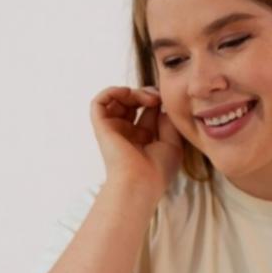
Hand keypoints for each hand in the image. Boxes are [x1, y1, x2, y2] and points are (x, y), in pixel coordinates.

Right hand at [90, 84, 182, 201]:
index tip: (166, 100)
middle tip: (157, 98)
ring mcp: (113, 129)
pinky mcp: (102, 127)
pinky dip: (111, 91)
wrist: (141, 181)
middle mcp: (126, 133)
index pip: (146, 110)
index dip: (156, 99)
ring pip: (116, 99)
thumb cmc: (158, 169)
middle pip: (132, 102)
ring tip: (148, 99)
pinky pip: (98, 102)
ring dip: (132, 92)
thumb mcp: (173, 142)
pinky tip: (127, 93)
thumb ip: (167, 121)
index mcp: (142, 138)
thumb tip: (161, 105)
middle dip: (145, 93)